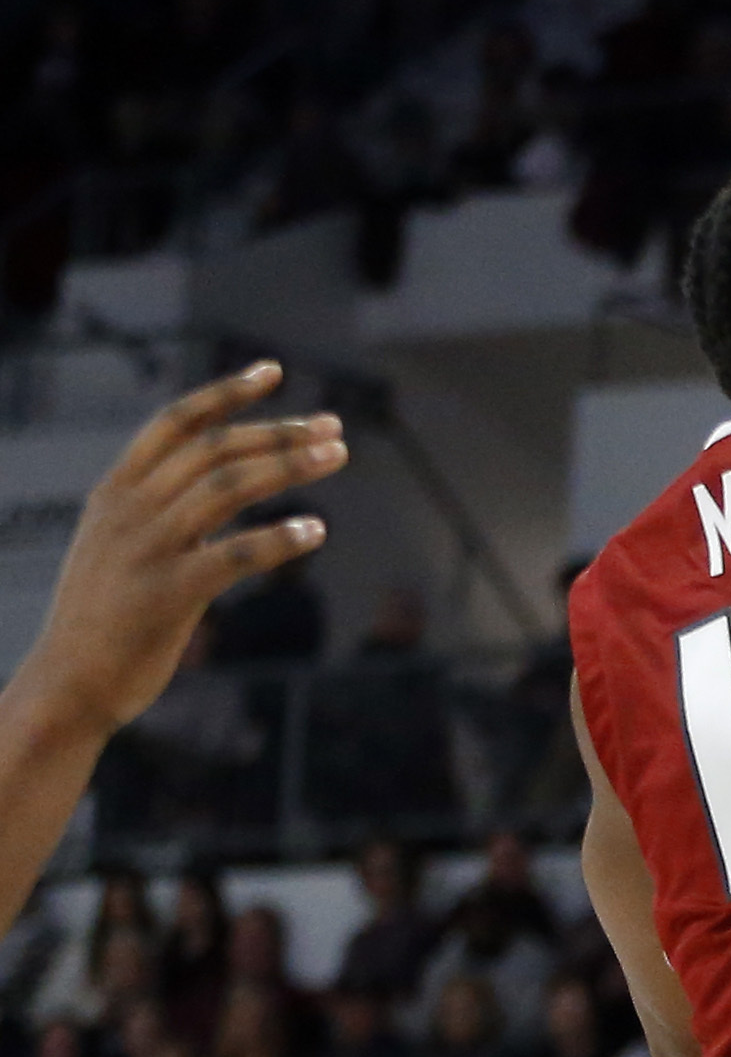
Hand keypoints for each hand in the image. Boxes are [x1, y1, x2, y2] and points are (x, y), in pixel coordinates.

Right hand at [23, 363, 340, 737]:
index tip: (273, 371)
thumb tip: (219, 480)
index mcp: (115, 494)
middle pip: (214, 449)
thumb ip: (157, 509)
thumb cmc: (102, 618)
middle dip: (278, 432)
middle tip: (334, 428)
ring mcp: (146, 551)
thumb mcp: (115, 547)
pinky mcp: (167, 595)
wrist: (67, 685)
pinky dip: (280, 538)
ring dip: (289, 466)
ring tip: (337, 456)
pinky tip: (316, 530)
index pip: (174, 423)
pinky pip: (234, 555)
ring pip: (227, 487)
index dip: (225, 392)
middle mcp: (128, 512)